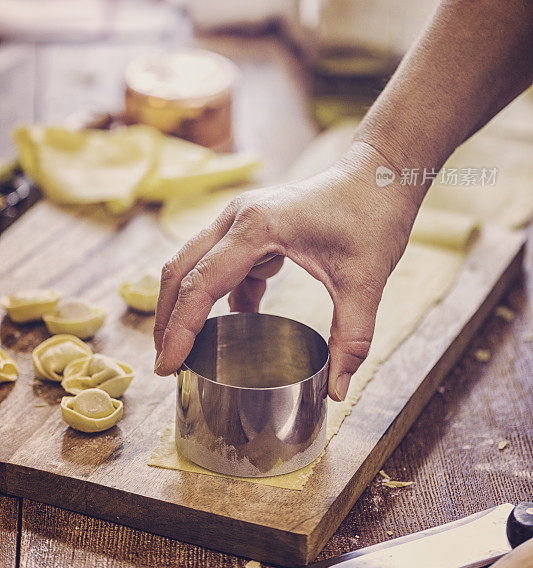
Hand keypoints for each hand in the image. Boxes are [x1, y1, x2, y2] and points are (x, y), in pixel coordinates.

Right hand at [154, 141, 419, 399]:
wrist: (379, 175)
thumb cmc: (372, 216)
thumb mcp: (365, 282)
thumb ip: (351, 339)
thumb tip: (338, 392)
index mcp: (257, 227)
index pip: (201, 284)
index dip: (179, 329)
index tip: (166, 366)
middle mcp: (238, 216)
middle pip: (180, 269)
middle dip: (167, 318)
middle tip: (165, 364)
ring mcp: (241, 216)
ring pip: (194, 263)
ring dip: (187, 303)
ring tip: (188, 349)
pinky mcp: (252, 224)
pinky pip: (222, 261)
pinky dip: (221, 293)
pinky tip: (239, 319)